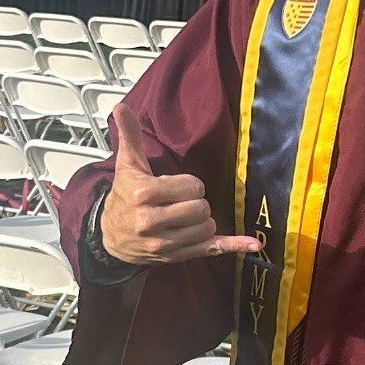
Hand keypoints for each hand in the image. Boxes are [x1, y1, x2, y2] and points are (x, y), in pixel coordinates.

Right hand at [100, 104, 259, 266]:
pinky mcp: (176, 256)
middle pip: (201, 207)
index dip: (189, 184)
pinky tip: (253, 243)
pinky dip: (234, 245)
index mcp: (143, 194)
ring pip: (207, 227)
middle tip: (181, 201)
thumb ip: (130, 135)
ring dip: (203, 219)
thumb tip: (122, 107)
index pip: (191, 186)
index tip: (176, 186)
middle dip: (196, 201)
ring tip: (185, 216)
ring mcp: (164, 243)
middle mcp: (151, 222)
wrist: (111, 238)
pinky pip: (211, 250)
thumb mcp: (127, 165)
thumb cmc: (124, 197)